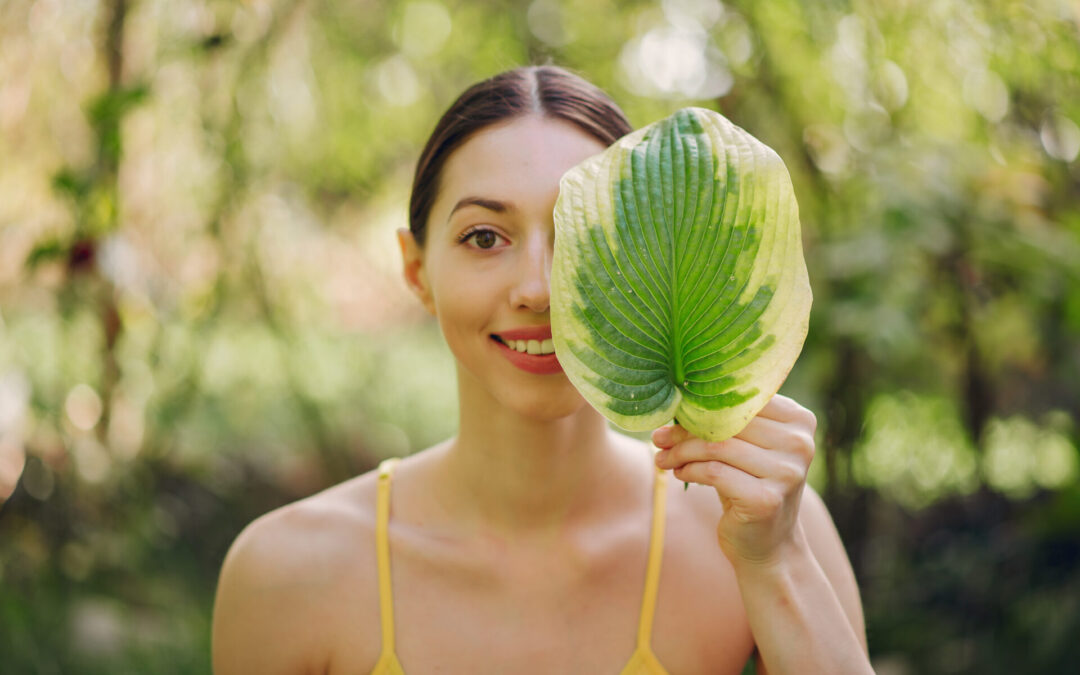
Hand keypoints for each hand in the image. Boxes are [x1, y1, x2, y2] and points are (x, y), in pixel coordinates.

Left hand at [652, 394, 816, 568]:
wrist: (769, 544)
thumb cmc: (749, 485)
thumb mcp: (745, 448)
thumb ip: (726, 421)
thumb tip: (676, 401)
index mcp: (799, 421)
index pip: (742, 399)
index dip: (703, 404)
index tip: (675, 412)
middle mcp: (799, 444)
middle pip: (727, 422)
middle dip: (685, 429)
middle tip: (659, 436)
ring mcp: (786, 473)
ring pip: (716, 446)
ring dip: (680, 451)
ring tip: (662, 457)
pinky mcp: (766, 499)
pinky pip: (713, 472)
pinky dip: (688, 470)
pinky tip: (679, 473)